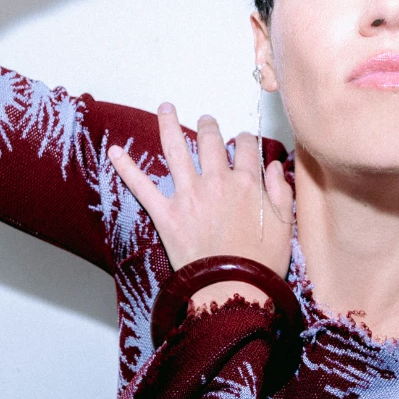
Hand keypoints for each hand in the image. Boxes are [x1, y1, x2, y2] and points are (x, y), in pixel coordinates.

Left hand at [107, 105, 293, 314]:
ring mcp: (189, 196)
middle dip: (209, 126)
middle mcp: (217, 181)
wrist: (233, 290)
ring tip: (165, 109)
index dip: (246, 141)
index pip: (247, 148)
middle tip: (206, 120)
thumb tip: (274, 168)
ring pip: (176, 149)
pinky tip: (114, 151)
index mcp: (247, 183)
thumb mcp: (284, 226)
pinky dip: (127, 168)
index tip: (243, 141)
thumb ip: (281, 192)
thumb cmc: (261, 263)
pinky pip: (142, 186)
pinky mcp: (166, 214)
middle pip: (211, 141)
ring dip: (169, 125)